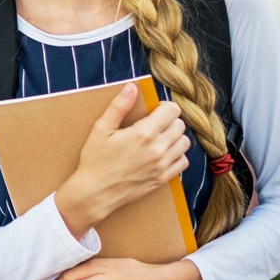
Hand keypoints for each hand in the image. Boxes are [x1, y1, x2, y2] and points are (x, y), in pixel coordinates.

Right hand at [57, 85, 190, 235]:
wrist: (94, 193)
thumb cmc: (95, 160)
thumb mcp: (101, 129)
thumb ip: (119, 106)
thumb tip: (131, 87)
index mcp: (144, 133)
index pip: (172, 110)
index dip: (164, 107)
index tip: (154, 111)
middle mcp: (158, 149)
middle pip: (180, 125)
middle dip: (169, 121)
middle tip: (153, 125)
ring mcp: (162, 165)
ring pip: (184, 143)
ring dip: (174, 138)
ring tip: (158, 139)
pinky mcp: (163, 178)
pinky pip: (183, 162)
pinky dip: (176, 156)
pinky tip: (161, 154)